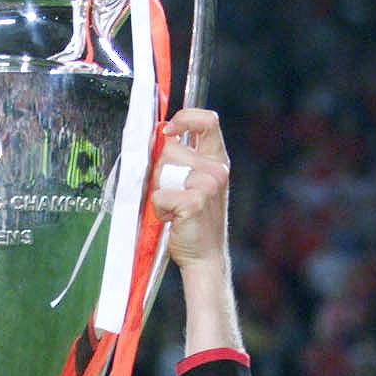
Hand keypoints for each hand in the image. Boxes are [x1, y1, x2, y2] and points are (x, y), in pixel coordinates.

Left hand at [151, 108, 240, 355]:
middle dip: (159, 170)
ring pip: (161, 171)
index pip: (208, 121)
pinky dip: (158, 209)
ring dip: (158, 190)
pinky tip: (171, 219)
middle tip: (170, 193)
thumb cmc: (194, 222)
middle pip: (170, 149)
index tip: (169, 130)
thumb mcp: (195, 184)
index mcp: (217, 161)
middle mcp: (216, 169)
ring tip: (172, 208)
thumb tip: (158, 136)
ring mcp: (207, 184)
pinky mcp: (194, 201)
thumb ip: (183, 160)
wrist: (204, 257)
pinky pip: (159, 195)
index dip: (185, 118)